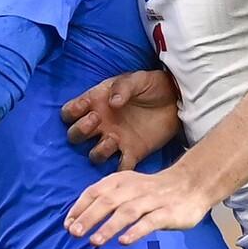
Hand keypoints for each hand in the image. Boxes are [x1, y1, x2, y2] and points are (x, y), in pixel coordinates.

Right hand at [61, 70, 181, 169]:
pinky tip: (126, 161)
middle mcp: (102, 124)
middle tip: (96, 120)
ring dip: (98, 151)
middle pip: (75, 135)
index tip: (85, 108)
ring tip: (112, 139)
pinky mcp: (133, 152)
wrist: (177, 99)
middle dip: (80, 131)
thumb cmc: (152, 85)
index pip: (70, 111)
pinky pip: (121, 167)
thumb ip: (123, 87)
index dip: (71, 112)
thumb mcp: (137, 79)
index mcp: (97, 104)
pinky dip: (122, 169)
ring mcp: (116, 140)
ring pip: (95, 154)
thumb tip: (112, 102)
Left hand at [65, 166, 211, 245]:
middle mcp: (134, 188)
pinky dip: (136, 231)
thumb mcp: (128, 188)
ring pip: (127, 212)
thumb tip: (79, 219)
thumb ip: (108, 200)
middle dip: (89, 217)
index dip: (80, 207)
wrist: (191, 185)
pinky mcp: (167, 213)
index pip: (95, 191)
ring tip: (94, 241)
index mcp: (121, 180)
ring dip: (109, 226)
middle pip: (107, 201)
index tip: (67, 224)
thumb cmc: (152, 192)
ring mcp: (151, 200)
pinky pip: (150, 222)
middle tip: (74, 233)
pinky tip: (124, 241)